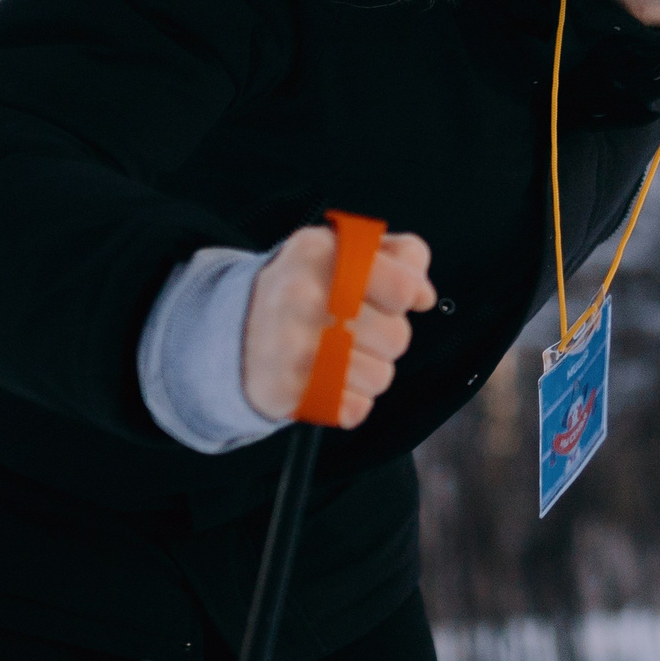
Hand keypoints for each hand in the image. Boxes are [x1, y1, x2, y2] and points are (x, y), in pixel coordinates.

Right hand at [242, 225, 436, 427]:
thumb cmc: (303, 288)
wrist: (235, 329)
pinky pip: (356, 409)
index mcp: (318, 253)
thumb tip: (425, 295)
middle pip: (398, 338)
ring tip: (337, 355)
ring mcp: (291, 347)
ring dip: (368, 371)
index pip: (403, 289)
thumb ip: (399, 258)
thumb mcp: (343, 252)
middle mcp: (301, 297)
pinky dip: (347, 400)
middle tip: (352, 329)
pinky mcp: (286, 391)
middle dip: (384, 338)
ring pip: (380, 377)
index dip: (403, 298)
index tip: (386, 298)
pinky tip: (325, 379)